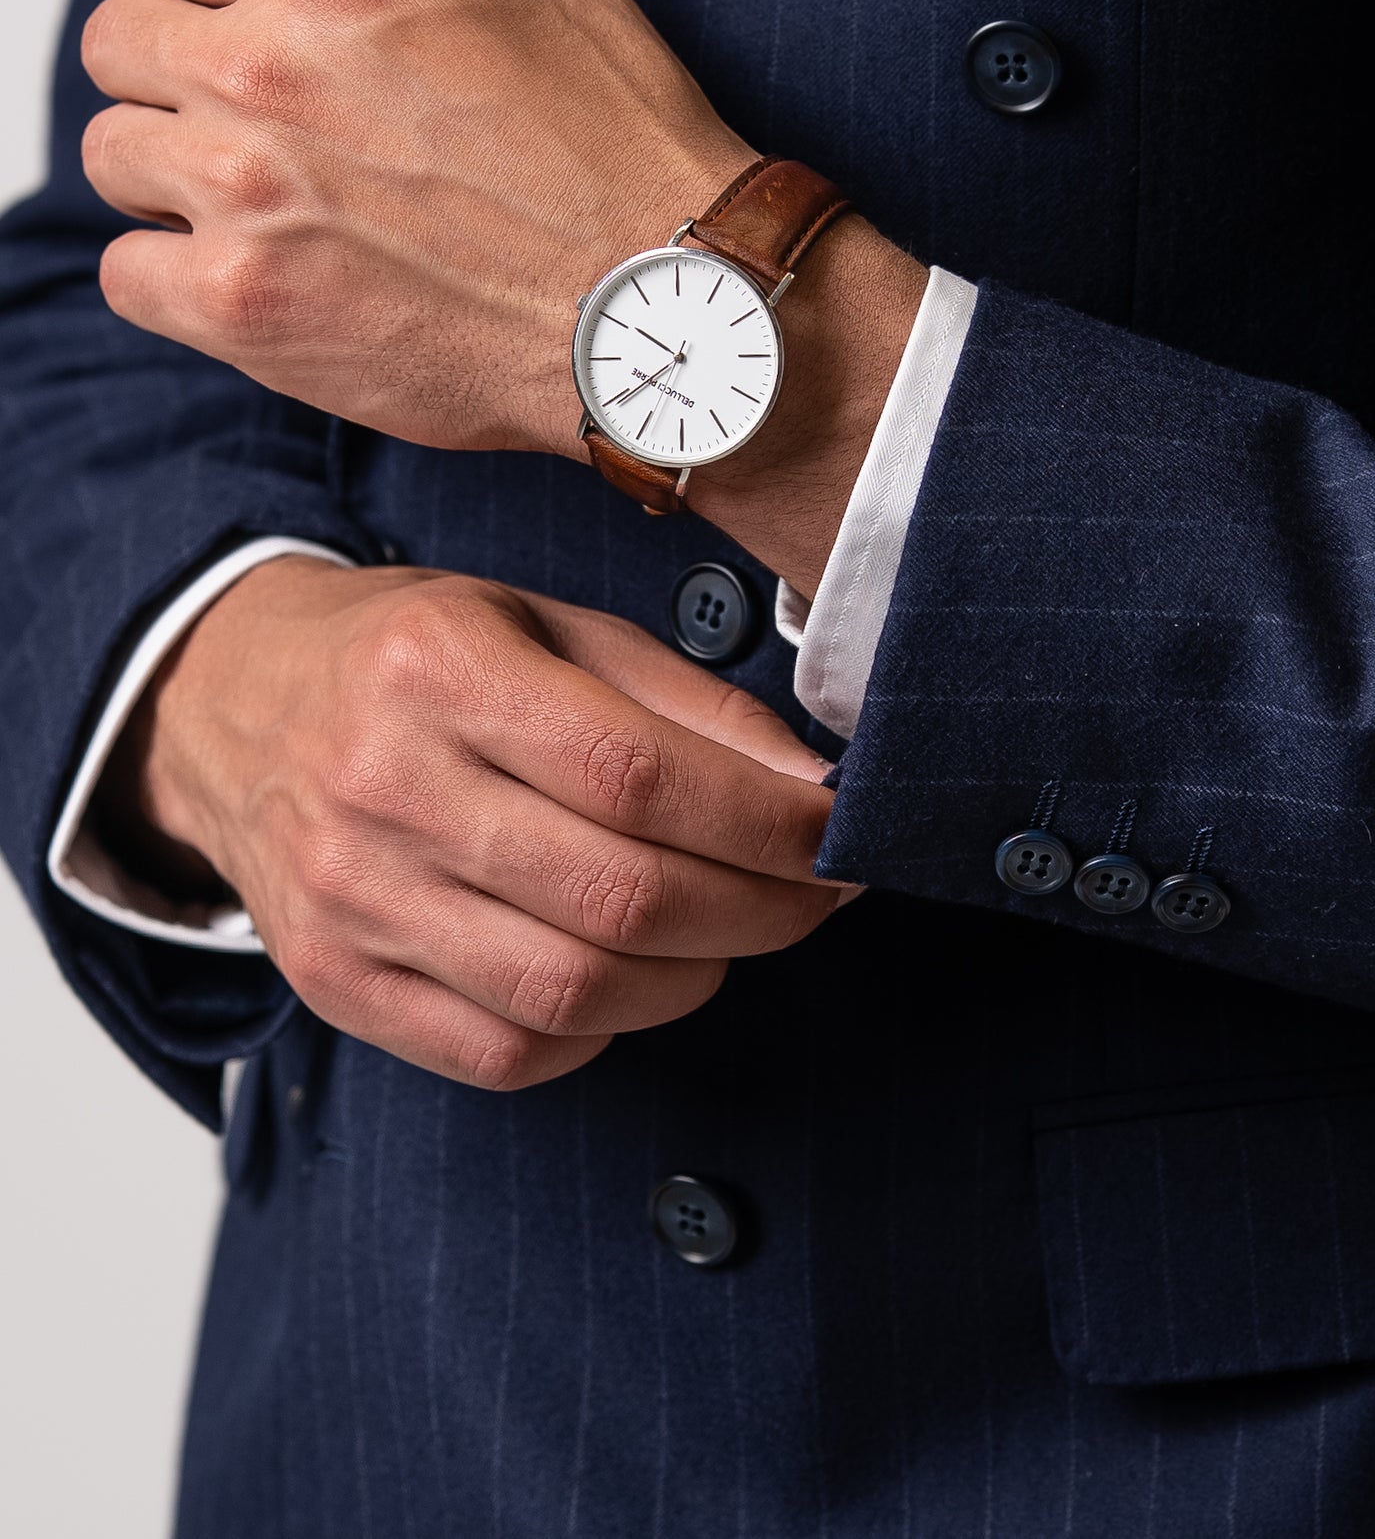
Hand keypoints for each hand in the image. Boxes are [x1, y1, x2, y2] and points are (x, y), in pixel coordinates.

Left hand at [81, 0, 927, 594]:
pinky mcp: (245, 306)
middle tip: (265, 126)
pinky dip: (174, 278)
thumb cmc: (618, 137)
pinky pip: (128, 276)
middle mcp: (268, 66)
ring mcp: (245, 192)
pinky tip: (257, 277)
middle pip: (122, 42)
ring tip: (268, 208)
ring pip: (115, 156)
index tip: (265, 36)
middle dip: (182, 74)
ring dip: (174, 175)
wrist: (662, 306)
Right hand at [107, 558, 847, 1090]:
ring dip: (694, 976)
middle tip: (813, 894)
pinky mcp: (336, 984)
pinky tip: (625, 973)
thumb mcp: (544, 623)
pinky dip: (602, 1027)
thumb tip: (806, 785)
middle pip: (618, 896)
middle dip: (759, 910)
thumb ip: (680, 699)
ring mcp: (350, 899)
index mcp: (440, 669)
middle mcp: (382, 787)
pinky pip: (508, 1053)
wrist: (237, 710)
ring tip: (725, 929)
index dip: (763, 822)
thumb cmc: (415, 656)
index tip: (835, 835)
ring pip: (572, 992)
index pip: (636, 774)